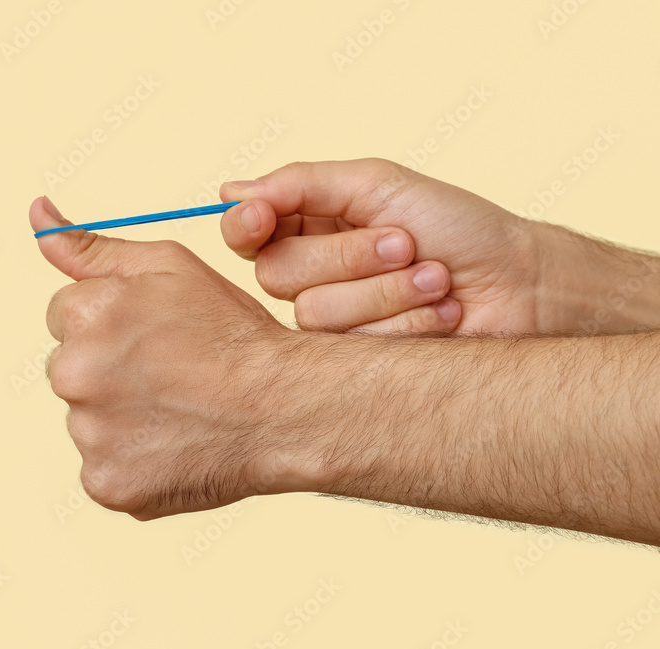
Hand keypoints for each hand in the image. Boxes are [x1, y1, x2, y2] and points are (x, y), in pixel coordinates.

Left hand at [30, 196, 313, 518]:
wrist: (281, 407)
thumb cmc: (230, 332)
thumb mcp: (168, 265)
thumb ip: (91, 247)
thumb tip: (36, 214)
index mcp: (83, 313)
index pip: (64, 315)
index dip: (112, 322)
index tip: (152, 335)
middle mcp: (72, 373)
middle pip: (67, 366)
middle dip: (105, 367)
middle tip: (168, 374)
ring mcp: (87, 434)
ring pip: (86, 419)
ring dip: (118, 416)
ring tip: (176, 412)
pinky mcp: (104, 483)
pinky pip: (101, 467)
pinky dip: (130, 460)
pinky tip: (171, 446)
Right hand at [220, 159, 659, 334]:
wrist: (519, 284)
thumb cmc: (457, 227)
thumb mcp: (378, 185)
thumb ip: (302, 183)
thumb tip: (230, 191)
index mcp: (309, 226)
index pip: (246, 232)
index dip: (246, 226)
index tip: (262, 217)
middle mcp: (312, 275)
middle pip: (277, 274)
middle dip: (349, 255)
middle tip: (404, 242)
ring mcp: (334, 322)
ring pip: (313, 313)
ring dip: (385, 291)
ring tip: (435, 278)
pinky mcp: (357, 362)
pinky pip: (350, 345)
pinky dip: (404, 322)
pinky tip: (439, 313)